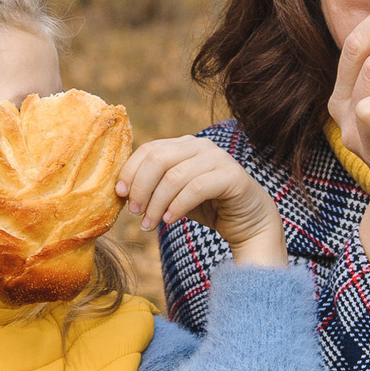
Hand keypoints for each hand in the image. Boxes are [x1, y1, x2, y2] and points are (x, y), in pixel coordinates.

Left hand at [117, 136, 287, 265]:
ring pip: (175, 176)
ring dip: (156, 204)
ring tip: (149, 224)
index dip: (130, 171)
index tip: (120, 195)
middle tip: (135, 213)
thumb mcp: (174, 194)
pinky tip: (169, 220)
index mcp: (184, 145)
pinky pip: (196, 188)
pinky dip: (178, 206)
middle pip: (158, 159)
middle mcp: (200, 146)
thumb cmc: (207, 207)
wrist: (249, 221)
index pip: (149, 149)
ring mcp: (219, 158)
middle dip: (141, 188)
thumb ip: (154, 186)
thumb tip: (121, 192)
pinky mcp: (232, 176)